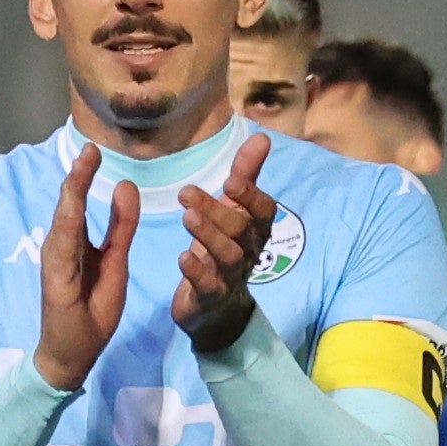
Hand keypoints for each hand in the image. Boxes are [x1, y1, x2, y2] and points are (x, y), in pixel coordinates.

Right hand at [34, 142, 139, 389]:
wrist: (73, 355)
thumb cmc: (91, 311)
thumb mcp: (116, 263)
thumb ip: (121, 227)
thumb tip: (126, 186)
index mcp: (75, 242)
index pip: (80, 202)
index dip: (86, 176)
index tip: (94, 150)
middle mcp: (61, 248)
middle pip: (69, 205)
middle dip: (78, 176)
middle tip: (89, 149)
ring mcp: (56, 264)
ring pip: (64, 222)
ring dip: (71, 194)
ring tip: (81, 167)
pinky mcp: (55, 281)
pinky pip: (62, 249)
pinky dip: (67, 226)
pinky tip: (72, 207)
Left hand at [169, 130, 280, 354]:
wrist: (215, 309)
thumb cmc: (223, 249)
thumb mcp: (234, 211)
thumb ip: (245, 176)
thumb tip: (262, 136)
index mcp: (256, 229)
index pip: (263, 210)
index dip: (250, 196)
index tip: (230, 181)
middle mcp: (249, 252)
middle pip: (241, 230)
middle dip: (217, 210)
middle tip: (186, 192)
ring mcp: (231, 277)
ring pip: (228, 256)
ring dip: (208, 235)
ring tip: (186, 217)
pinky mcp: (211, 298)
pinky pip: (209, 286)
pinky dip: (196, 271)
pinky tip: (182, 257)